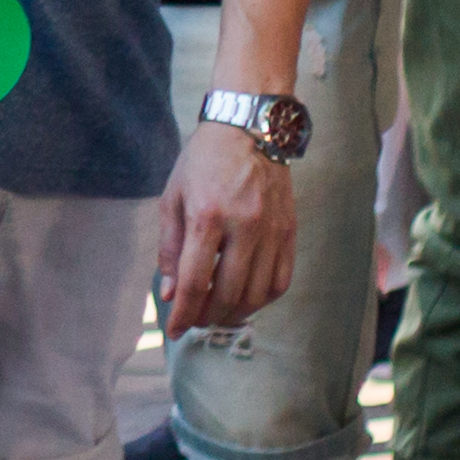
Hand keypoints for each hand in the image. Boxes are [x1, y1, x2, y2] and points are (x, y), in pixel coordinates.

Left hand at [155, 121, 299, 334]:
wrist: (250, 129)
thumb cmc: (203, 162)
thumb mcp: (173, 197)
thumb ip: (170, 248)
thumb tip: (170, 293)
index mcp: (208, 215)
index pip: (195, 281)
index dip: (184, 312)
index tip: (174, 330)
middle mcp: (244, 226)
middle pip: (228, 294)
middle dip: (207, 317)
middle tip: (194, 322)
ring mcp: (272, 231)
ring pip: (257, 294)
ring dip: (235, 314)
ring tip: (216, 315)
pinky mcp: (290, 233)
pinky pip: (280, 281)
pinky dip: (262, 299)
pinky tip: (245, 300)